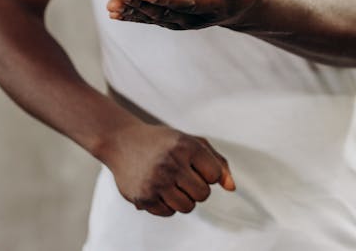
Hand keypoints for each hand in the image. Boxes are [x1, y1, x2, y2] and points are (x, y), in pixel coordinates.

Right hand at [97, 122, 234, 216]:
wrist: (123, 142)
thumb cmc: (165, 143)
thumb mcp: (193, 143)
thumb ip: (219, 163)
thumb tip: (232, 188)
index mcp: (187, 146)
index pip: (215, 175)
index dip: (208, 173)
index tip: (195, 165)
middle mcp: (171, 163)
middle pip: (203, 194)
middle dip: (198, 188)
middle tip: (184, 176)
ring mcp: (156, 181)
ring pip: (188, 207)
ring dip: (185, 198)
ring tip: (173, 183)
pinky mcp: (143, 197)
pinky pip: (169, 213)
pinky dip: (168, 204)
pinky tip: (159, 188)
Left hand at [107, 0, 264, 29]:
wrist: (240, 6)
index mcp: (216, 4)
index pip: (190, 2)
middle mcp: (196, 17)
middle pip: (165, 12)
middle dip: (141, 4)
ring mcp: (183, 21)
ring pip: (154, 17)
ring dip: (132, 11)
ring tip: (111, 3)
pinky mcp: (172, 19)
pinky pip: (150, 19)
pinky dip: (131, 15)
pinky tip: (112, 10)